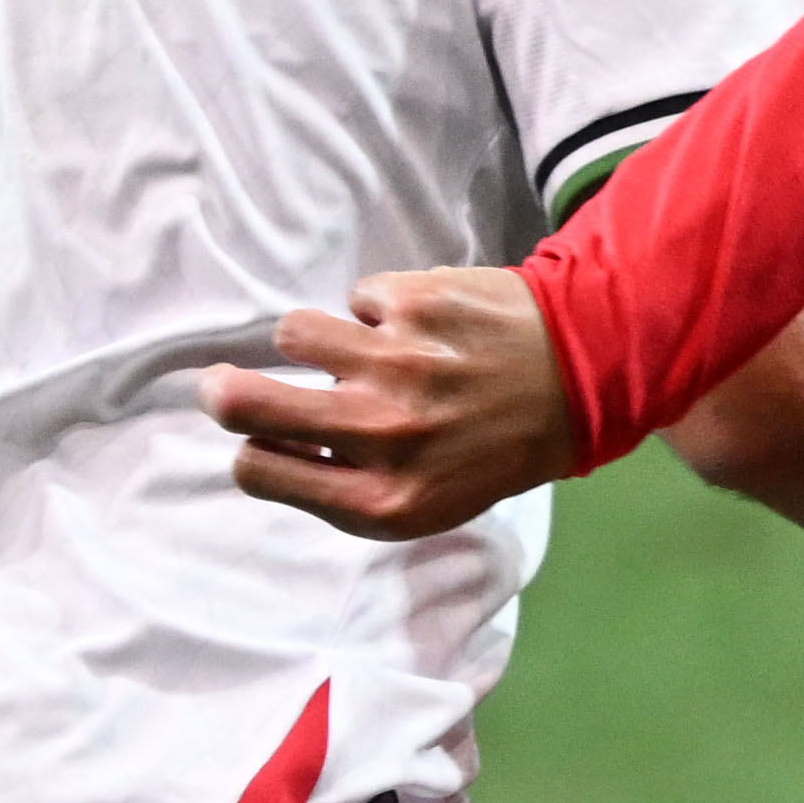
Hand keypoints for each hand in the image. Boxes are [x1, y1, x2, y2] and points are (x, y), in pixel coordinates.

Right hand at [213, 267, 578, 536]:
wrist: (579, 382)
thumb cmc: (489, 450)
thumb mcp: (425, 503)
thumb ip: (342, 487)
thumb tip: (261, 446)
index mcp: (384, 500)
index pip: (258, 470)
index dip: (254, 451)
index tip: (269, 440)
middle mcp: (385, 435)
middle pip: (245, 403)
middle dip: (224, 392)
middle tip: (226, 384)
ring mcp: (399, 364)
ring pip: (293, 334)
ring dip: (316, 342)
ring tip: (360, 351)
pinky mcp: (417, 304)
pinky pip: (356, 299)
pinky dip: (379, 311)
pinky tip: (420, 328)